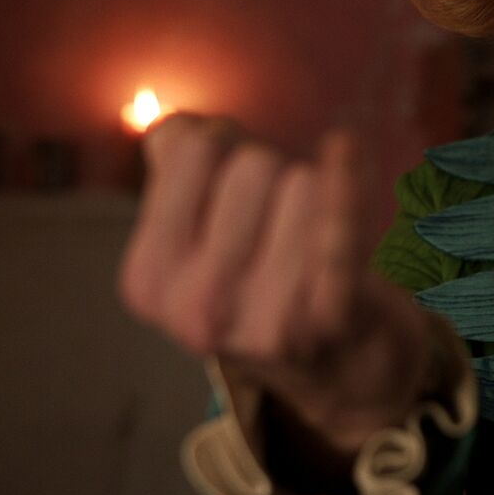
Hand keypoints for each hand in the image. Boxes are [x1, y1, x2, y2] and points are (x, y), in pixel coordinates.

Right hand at [118, 116, 438, 468]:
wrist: (339, 363)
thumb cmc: (260, 271)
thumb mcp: (196, 225)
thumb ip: (178, 160)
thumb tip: (180, 131)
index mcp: (147, 282)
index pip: (191, 149)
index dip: (222, 145)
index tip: (231, 180)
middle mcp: (196, 311)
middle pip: (253, 164)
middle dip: (274, 171)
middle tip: (279, 217)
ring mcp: (264, 322)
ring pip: (301, 185)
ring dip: (316, 194)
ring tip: (311, 239)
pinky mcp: (331, 320)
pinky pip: (339, 230)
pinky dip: (346, 181)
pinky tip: (343, 146)